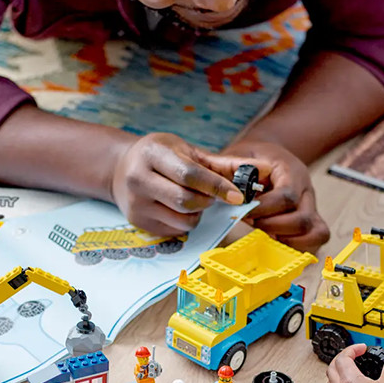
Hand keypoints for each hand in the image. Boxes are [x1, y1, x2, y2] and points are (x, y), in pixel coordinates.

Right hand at [111, 132, 245, 236]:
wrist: (120, 168)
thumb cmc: (162, 157)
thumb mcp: (187, 151)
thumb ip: (223, 164)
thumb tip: (263, 170)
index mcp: (152, 153)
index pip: (190, 174)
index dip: (217, 187)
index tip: (239, 196)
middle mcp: (138, 178)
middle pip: (186, 201)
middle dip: (207, 201)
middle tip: (211, 195)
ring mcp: (136, 203)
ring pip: (183, 220)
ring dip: (198, 214)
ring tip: (193, 199)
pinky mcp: (138, 223)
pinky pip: (176, 231)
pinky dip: (186, 222)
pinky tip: (178, 208)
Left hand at [215, 139, 329, 251]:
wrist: (270, 157)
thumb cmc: (255, 158)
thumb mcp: (243, 155)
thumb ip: (238, 171)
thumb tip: (238, 192)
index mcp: (292, 171)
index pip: (287, 196)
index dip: (265, 209)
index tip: (246, 211)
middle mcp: (307, 192)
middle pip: (303, 219)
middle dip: (274, 227)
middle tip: (254, 224)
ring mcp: (312, 208)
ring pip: (317, 233)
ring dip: (289, 241)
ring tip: (267, 235)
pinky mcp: (312, 222)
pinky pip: (316, 240)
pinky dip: (298, 247)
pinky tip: (276, 241)